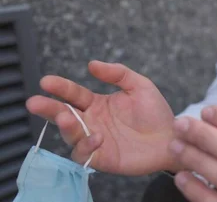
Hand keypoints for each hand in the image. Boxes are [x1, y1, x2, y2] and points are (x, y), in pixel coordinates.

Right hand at [26, 61, 177, 174]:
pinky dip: (86, 146)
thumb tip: (91, 64)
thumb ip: (118, 73)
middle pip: (63, 115)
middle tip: (35, 102)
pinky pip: (85, 155)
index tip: (46, 81)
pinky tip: (97, 136)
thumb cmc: (156, 112)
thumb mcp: (140, 86)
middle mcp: (92, 122)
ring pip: (70, 135)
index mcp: (97, 104)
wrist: (174, 137)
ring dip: (65, 127)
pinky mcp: (102, 158)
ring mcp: (95, 141)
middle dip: (48, 108)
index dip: (60, 88)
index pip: (73, 95)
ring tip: (65, 117)